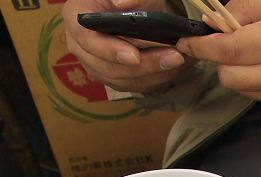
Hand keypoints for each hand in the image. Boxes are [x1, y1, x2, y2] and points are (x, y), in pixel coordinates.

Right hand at [62, 0, 196, 93]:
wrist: (126, 6)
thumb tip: (124, 5)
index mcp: (77, 20)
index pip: (89, 41)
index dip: (111, 51)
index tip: (134, 56)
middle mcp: (83, 48)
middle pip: (111, 68)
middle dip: (146, 65)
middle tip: (174, 57)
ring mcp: (99, 66)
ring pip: (128, 80)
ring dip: (158, 73)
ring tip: (183, 60)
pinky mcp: (117, 77)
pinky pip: (139, 84)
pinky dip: (162, 77)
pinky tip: (181, 67)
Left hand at [175, 0, 260, 109]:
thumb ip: (247, 8)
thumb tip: (213, 22)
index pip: (229, 50)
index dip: (203, 46)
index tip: (188, 41)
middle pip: (230, 76)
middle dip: (220, 60)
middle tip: (227, 42)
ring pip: (242, 89)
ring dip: (238, 71)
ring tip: (253, 52)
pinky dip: (256, 81)